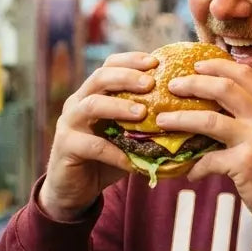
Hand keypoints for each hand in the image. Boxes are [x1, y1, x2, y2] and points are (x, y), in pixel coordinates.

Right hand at [39, 52, 157, 220]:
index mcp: (92, 93)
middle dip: (126, 77)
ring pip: (92, 105)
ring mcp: (69, 123)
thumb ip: (144, 123)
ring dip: (119, 106)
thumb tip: (185, 116)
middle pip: (99, 78)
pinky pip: (92, 146)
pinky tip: (132, 161)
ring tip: (143, 113)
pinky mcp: (66, 147)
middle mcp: (78, 102)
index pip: (109, 66)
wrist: (74, 190)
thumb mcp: (125, 136)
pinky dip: (115, 152)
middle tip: (150, 83)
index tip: (155, 61)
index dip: (130, 60)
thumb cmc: (106, 158)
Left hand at [157, 57, 251, 230]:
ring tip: (161, 119)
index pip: (245, 74)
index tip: (197, 65)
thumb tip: (218, 106)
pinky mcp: (245, 165)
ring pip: (209, 120)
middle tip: (172, 86)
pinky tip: (189, 173)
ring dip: (180, 119)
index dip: (219, 66)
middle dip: (193, 83)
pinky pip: (209, 160)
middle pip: (224, 88)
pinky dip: (196, 167)